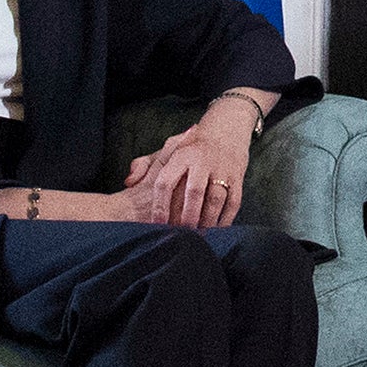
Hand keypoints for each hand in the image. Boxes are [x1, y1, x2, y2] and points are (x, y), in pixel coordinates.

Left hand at [124, 107, 250, 227]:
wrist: (226, 130)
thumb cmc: (190, 147)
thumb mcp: (165, 150)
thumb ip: (143, 165)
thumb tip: (129, 182)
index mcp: (181, 155)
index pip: (166, 182)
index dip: (160, 205)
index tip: (157, 224)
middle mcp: (203, 161)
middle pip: (195, 192)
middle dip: (187, 216)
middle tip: (181, 234)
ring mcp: (223, 169)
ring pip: (216, 199)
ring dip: (207, 221)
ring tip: (199, 236)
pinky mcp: (238, 177)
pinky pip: (233, 202)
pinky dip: (226, 219)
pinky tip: (216, 230)